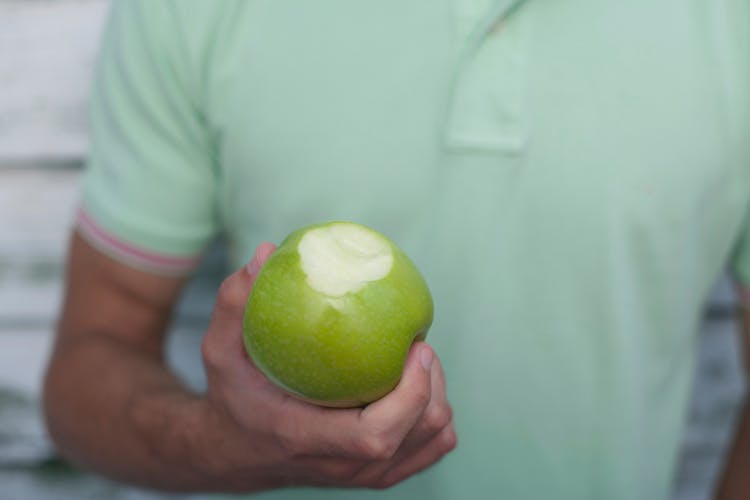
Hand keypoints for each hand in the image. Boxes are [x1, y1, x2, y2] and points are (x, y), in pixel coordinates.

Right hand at [198, 243, 455, 491]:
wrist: (234, 452)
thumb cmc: (232, 397)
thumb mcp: (220, 350)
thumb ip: (235, 303)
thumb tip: (266, 252)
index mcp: (305, 437)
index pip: (376, 434)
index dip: (411, 396)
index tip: (416, 348)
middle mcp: (340, 464)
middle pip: (417, 435)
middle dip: (433, 385)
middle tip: (418, 344)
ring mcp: (362, 475)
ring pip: (432, 443)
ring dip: (437, 397)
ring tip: (418, 362)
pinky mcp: (375, 473)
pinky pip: (430, 449)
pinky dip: (435, 418)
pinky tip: (415, 386)